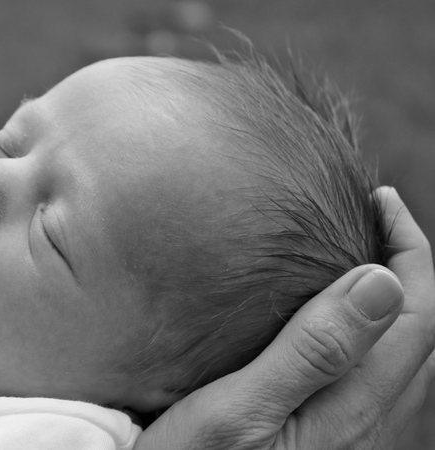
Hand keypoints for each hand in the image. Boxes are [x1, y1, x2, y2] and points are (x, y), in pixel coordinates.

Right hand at [136, 187, 434, 449]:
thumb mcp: (237, 411)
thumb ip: (312, 353)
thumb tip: (382, 283)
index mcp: (352, 408)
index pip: (416, 313)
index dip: (409, 250)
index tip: (379, 202)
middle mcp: (373, 424)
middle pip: (423, 330)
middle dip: (410, 264)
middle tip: (373, 217)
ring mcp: (361, 437)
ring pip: (410, 354)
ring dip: (400, 295)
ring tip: (362, 255)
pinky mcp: (343, 443)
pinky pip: (387, 376)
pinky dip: (380, 330)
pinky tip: (342, 318)